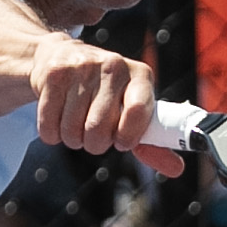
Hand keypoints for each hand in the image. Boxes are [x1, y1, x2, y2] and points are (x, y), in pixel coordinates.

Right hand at [28, 36, 176, 170]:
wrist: (61, 57)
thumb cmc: (104, 94)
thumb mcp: (131, 110)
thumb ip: (152, 142)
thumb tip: (176, 170)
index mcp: (140, 75)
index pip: (138, 110)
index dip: (127, 136)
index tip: (121, 142)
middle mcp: (113, 66)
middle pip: (99, 129)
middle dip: (94, 143)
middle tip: (94, 134)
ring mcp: (82, 68)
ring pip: (72, 131)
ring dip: (72, 139)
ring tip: (76, 123)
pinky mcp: (54, 74)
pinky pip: (49, 126)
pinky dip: (52, 133)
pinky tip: (58, 117)